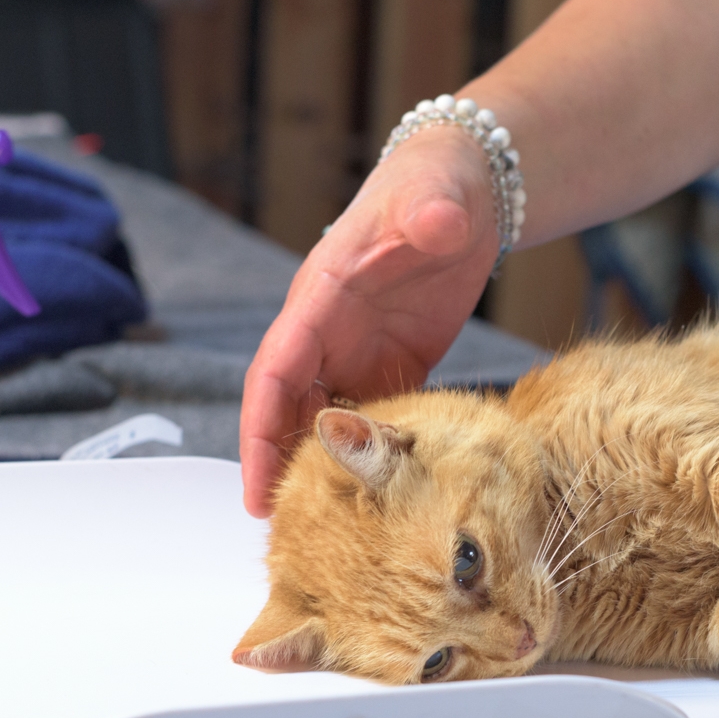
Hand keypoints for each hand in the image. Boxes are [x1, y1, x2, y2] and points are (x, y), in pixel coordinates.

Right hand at [239, 126, 499, 515]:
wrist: (463, 186)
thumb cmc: (439, 184)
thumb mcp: (437, 196)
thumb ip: (433, 212)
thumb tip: (437, 223)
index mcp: (323, 295)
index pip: (277, 371)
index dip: (262, 430)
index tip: (255, 486)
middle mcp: (330, 329)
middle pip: (290, 408)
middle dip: (280, 468)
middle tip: (285, 534)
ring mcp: (359, 347)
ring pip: (326, 418)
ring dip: (319, 468)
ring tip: (321, 530)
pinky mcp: (394, 360)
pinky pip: (372, 416)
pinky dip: (366, 454)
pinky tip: (375, 498)